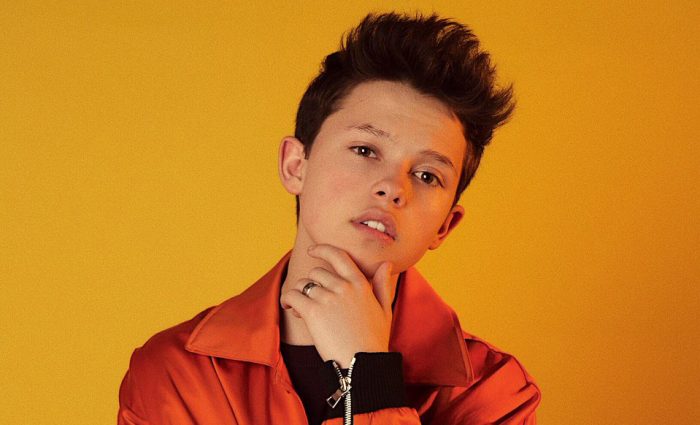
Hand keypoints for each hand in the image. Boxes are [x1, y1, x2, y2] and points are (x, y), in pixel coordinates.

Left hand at [279, 244, 395, 367]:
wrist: (364, 363)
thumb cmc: (374, 340)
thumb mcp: (384, 309)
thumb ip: (382, 285)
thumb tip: (386, 264)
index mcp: (360, 284)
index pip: (339, 256)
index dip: (322, 249)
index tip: (312, 251)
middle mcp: (343, 287)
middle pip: (317, 272)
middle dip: (311, 283)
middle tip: (311, 300)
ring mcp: (328, 298)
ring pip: (303, 284)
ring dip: (300, 294)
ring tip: (303, 311)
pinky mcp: (314, 312)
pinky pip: (293, 295)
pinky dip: (288, 300)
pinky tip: (291, 309)